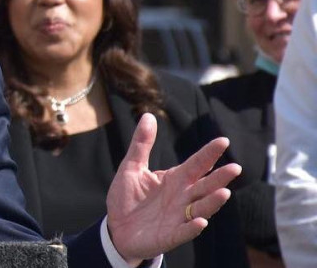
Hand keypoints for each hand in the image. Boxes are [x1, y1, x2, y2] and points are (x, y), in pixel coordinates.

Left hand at [105, 113, 241, 261]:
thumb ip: (141, 144)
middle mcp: (183, 197)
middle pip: (205, 185)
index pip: (197, 164)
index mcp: (176, 179)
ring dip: (213, 202)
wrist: (116, 229)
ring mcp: (179, 217)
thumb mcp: (131, 168)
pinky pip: (185, 231)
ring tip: (224, 193)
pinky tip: (200, 221)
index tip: (223, 140)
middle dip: (220, 178)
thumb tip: (148, 115)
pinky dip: (193, 227)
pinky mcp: (171, 235)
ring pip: (201, 208)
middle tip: (235, 167)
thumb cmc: (127, 198)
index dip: (209, 153)